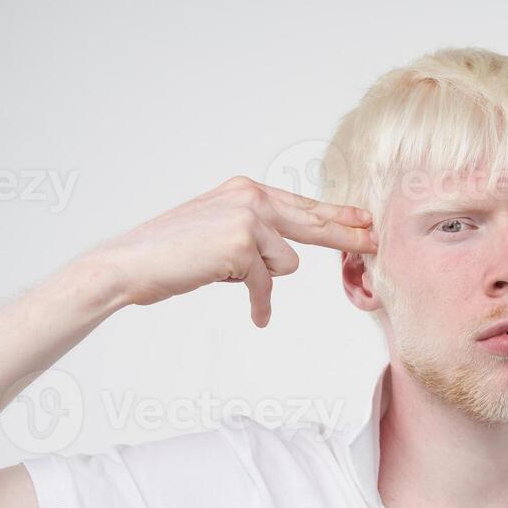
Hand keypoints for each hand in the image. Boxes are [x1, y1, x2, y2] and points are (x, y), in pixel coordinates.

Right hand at [80, 175, 377, 326]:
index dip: (337, 217)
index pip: (302, 206)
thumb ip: (254, 233)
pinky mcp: (241, 247)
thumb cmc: (170, 253)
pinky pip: (265, 285)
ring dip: (259, 278)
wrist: (130, 263)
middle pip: (313, 223)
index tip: (366, 221)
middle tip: (377, 242)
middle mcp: (250, 197)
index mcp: (246, 189)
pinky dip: (260, 304)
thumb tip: (289, 253)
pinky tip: (257, 317)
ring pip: (285, 263)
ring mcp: (247, 220)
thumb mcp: (217, 229)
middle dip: (346, 236)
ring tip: (222, 274)